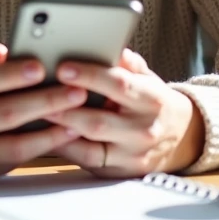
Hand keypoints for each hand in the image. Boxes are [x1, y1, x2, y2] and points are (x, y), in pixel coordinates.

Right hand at [0, 43, 86, 183]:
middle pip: (4, 114)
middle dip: (44, 102)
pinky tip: (65, 136)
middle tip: (77, 90)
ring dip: (50, 132)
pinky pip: (14, 161)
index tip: (41, 65)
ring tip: (79, 116)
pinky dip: (41, 148)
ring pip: (12, 145)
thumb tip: (7, 49)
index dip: (11, 74)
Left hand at [46, 49, 204, 176]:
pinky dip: (66, 148)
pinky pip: (87, 161)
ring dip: (60, 130)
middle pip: (99, 121)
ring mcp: (132, 156)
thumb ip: (129, 64)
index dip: (90, 76)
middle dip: (66, 107)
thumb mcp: (148, 78)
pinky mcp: (120, 172)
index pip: (119, 85)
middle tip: (39, 93)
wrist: (180, 138)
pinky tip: (49, 134)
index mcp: (152, 100)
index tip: (64, 67)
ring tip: (37, 113)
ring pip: (89, 146)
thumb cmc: (154, 102)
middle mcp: (144, 130)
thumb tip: (112, 47)